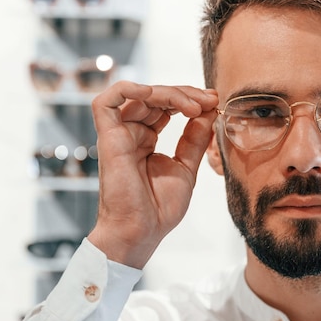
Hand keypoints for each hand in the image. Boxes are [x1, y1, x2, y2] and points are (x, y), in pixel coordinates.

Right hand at [87, 81, 218, 267]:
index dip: (189, 99)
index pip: (166, 106)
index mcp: (146, 139)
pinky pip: (105, 102)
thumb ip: (195, 138)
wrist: (141, 232)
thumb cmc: (159, 208)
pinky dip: (127, 89)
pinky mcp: (108, 138)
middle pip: (155, 97)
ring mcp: (118, 135)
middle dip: (185, 93)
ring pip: (138, 95)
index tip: (214, 101)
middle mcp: (131, 134)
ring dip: (169, 93)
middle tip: (210, 100)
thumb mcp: (186, 167)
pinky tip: (153, 93)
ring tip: (194, 105)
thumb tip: (209, 111)